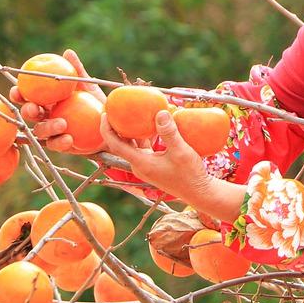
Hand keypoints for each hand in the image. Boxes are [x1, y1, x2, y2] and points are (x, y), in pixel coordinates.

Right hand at [9, 49, 106, 153]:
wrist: (110, 123)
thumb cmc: (96, 101)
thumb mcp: (89, 85)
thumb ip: (77, 71)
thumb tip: (68, 52)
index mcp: (47, 99)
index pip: (27, 95)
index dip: (18, 94)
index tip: (18, 91)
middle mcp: (46, 115)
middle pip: (29, 114)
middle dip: (28, 111)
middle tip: (36, 109)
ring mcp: (52, 131)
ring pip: (40, 131)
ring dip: (48, 127)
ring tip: (63, 124)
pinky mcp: (61, 144)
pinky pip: (55, 144)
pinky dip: (60, 142)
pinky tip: (69, 138)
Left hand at [99, 111, 246, 221]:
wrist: (199, 192)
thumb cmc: (189, 175)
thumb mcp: (180, 151)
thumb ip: (169, 132)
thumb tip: (160, 112)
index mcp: (140, 163)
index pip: (115, 145)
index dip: (107, 129)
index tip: (105, 114)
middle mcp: (139, 165)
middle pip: (121, 144)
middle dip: (118, 127)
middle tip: (119, 110)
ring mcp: (146, 166)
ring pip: (133, 146)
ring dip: (131, 131)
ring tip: (134, 115)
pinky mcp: (154, 166)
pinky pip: (143, 149)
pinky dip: (143, 137)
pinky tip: (152, 127)